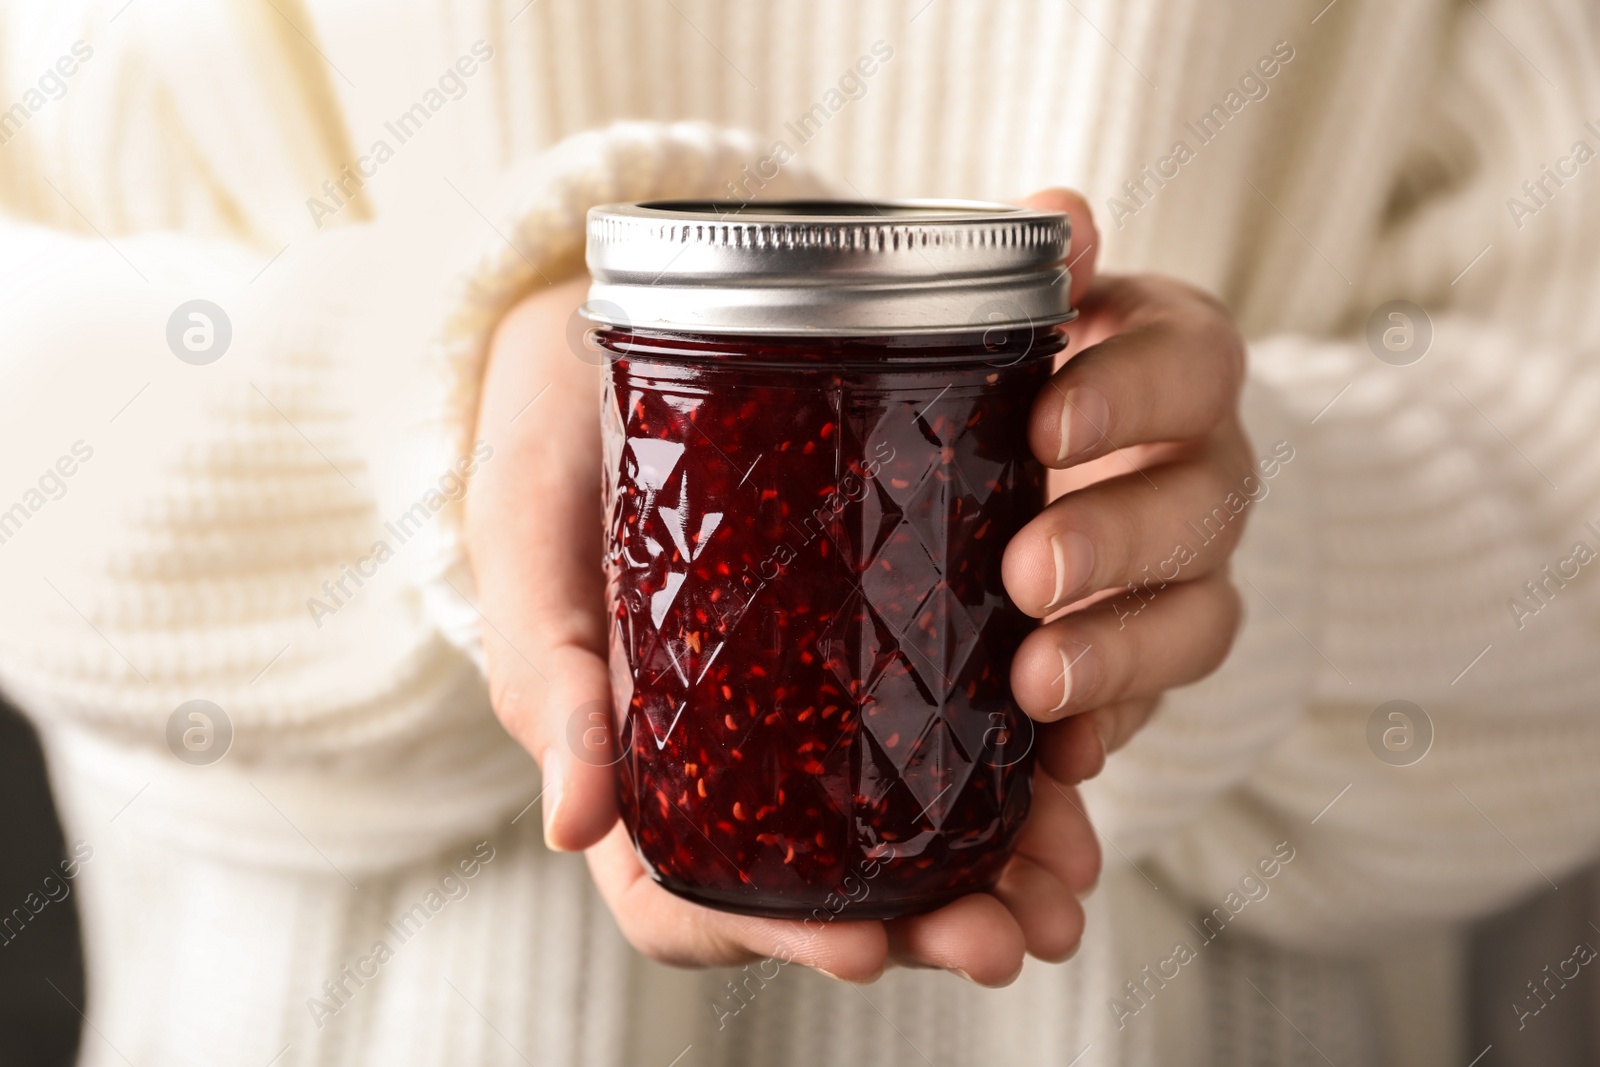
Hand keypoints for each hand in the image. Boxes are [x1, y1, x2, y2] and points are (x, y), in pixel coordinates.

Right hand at [465, 275, 1097, 986]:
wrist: (602, 333)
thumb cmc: (546, 448)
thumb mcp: (526, 549)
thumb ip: (544, 677)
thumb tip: (572, 828)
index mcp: (636, 753)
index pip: (696, 896)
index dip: (779, 938)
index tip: (866, 950)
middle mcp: (736, 740)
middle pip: (830, 877)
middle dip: (927, 920)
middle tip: (1011, 936)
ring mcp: (813, 682)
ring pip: (908, 807)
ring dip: (997, 857)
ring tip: (1069, 877)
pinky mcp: (882, 610)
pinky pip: (956, 701)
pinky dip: (1019, 743)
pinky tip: (1076, 750)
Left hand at [1001, 190, 1249, 784]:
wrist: (1047, 462)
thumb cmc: (1025, 374)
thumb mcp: (1034, 314)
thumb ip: (1042, 271)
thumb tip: (1058, 215)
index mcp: (1176, 366)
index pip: (1193, 364)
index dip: (1132, 394)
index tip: (1047, 418)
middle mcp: (1205, 469)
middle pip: (1202, 507)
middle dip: (1118, 542)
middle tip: (1027, 572)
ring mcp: (1193, 573)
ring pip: (1198, 619)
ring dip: (1120, 655)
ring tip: (1035, 686)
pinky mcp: (1157, 656)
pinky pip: (1157, 705)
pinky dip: (1111, 728)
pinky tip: (1059, 756)